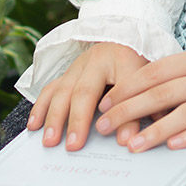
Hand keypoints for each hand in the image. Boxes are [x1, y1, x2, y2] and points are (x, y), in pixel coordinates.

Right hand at [26, 42, 149, 151]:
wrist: (126, 39)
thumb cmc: (140, 65)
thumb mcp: (151, 82)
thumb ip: (149, 107)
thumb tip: (135, 138)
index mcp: (125, 59)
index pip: (124, 88)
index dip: (123, 115)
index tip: (122, 141)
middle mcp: (98, 60)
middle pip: (85, 90)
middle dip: (78, 120)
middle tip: (74, 146)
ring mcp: (79, 65)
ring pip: (63, 89)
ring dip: (54, 117)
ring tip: (49, 141)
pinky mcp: (68, 72)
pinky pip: (51, 88)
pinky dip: (40, 107)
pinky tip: (34, 125)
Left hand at [95, 45, 185, 151]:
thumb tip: (150, 83)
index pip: (155, 71)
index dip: (128, 87)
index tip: (106, 101)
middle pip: (163, 93)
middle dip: (129, 110)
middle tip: (105, 126)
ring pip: (185, 113)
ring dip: (155, 130)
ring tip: (133, 145)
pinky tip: (173, 145)